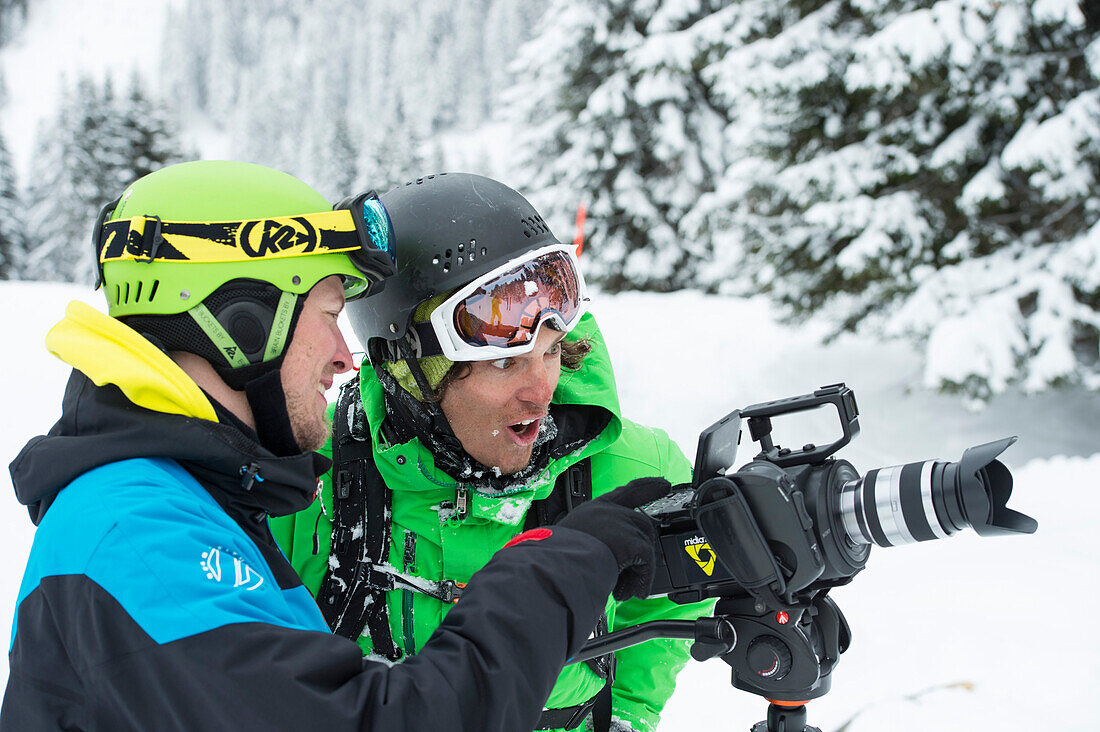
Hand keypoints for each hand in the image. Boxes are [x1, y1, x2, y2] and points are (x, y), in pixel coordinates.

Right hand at [558, 477, 671, 599]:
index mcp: (594, 509)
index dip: (648, 487)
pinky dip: (640, 581)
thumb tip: (607, 561)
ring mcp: (622, 523)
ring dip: (637, 570)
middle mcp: (609, 511)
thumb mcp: (574, 541)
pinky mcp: (632, 541)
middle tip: (635, 578)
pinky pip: (646, 563)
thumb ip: (595, 542)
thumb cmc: (555, 559)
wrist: (554, 568)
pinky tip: (629, 592)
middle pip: (641, 525)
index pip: (628, 492)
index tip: (664, 484)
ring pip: (645, 545)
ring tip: (620, 588)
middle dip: (644, 548)